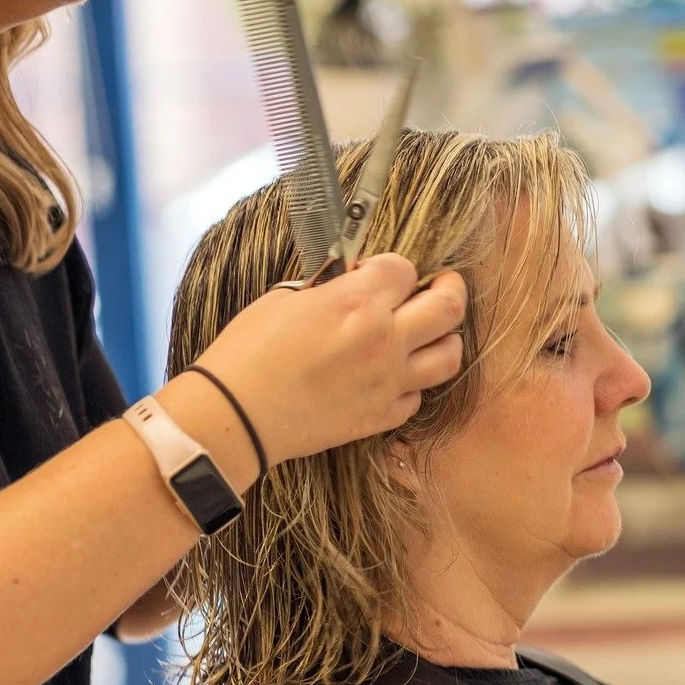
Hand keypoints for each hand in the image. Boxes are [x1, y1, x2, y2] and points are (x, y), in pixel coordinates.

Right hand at [190, 253, 465, 463]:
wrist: (235, 415)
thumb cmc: (248, 351)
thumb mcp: (284, 299)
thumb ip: (329, 289)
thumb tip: (350, 284)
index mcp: (357, 303)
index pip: (405, 269)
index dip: (391, 267)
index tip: (373, 274)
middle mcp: (383, 340)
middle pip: (448, 307)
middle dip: (449, 289)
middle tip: (441, 286)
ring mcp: (388, 382)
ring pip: (449, 356)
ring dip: (444, 338)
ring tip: (429, 332)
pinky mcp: (381, 417)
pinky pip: (418, 396)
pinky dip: (413, 383)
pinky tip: (395, 374)